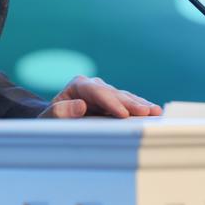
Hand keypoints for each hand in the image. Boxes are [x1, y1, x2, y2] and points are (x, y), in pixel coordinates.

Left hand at [39, 75, 162, 118]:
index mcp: (79, 84)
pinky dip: (139, 108)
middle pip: (114, 93)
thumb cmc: (50, 119)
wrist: (54, 119)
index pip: (96, 91)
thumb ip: (60, 111)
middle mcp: (94, 85)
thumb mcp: (49, 117)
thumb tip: (80, 106)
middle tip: (146, 112)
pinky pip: (127, 104)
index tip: (122, 113)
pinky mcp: (113, 102)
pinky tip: (152, 111)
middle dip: (130, 103)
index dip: (110, 102)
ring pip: (124, 97)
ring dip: (140, 105)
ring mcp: (105, 93)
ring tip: (155, 111)